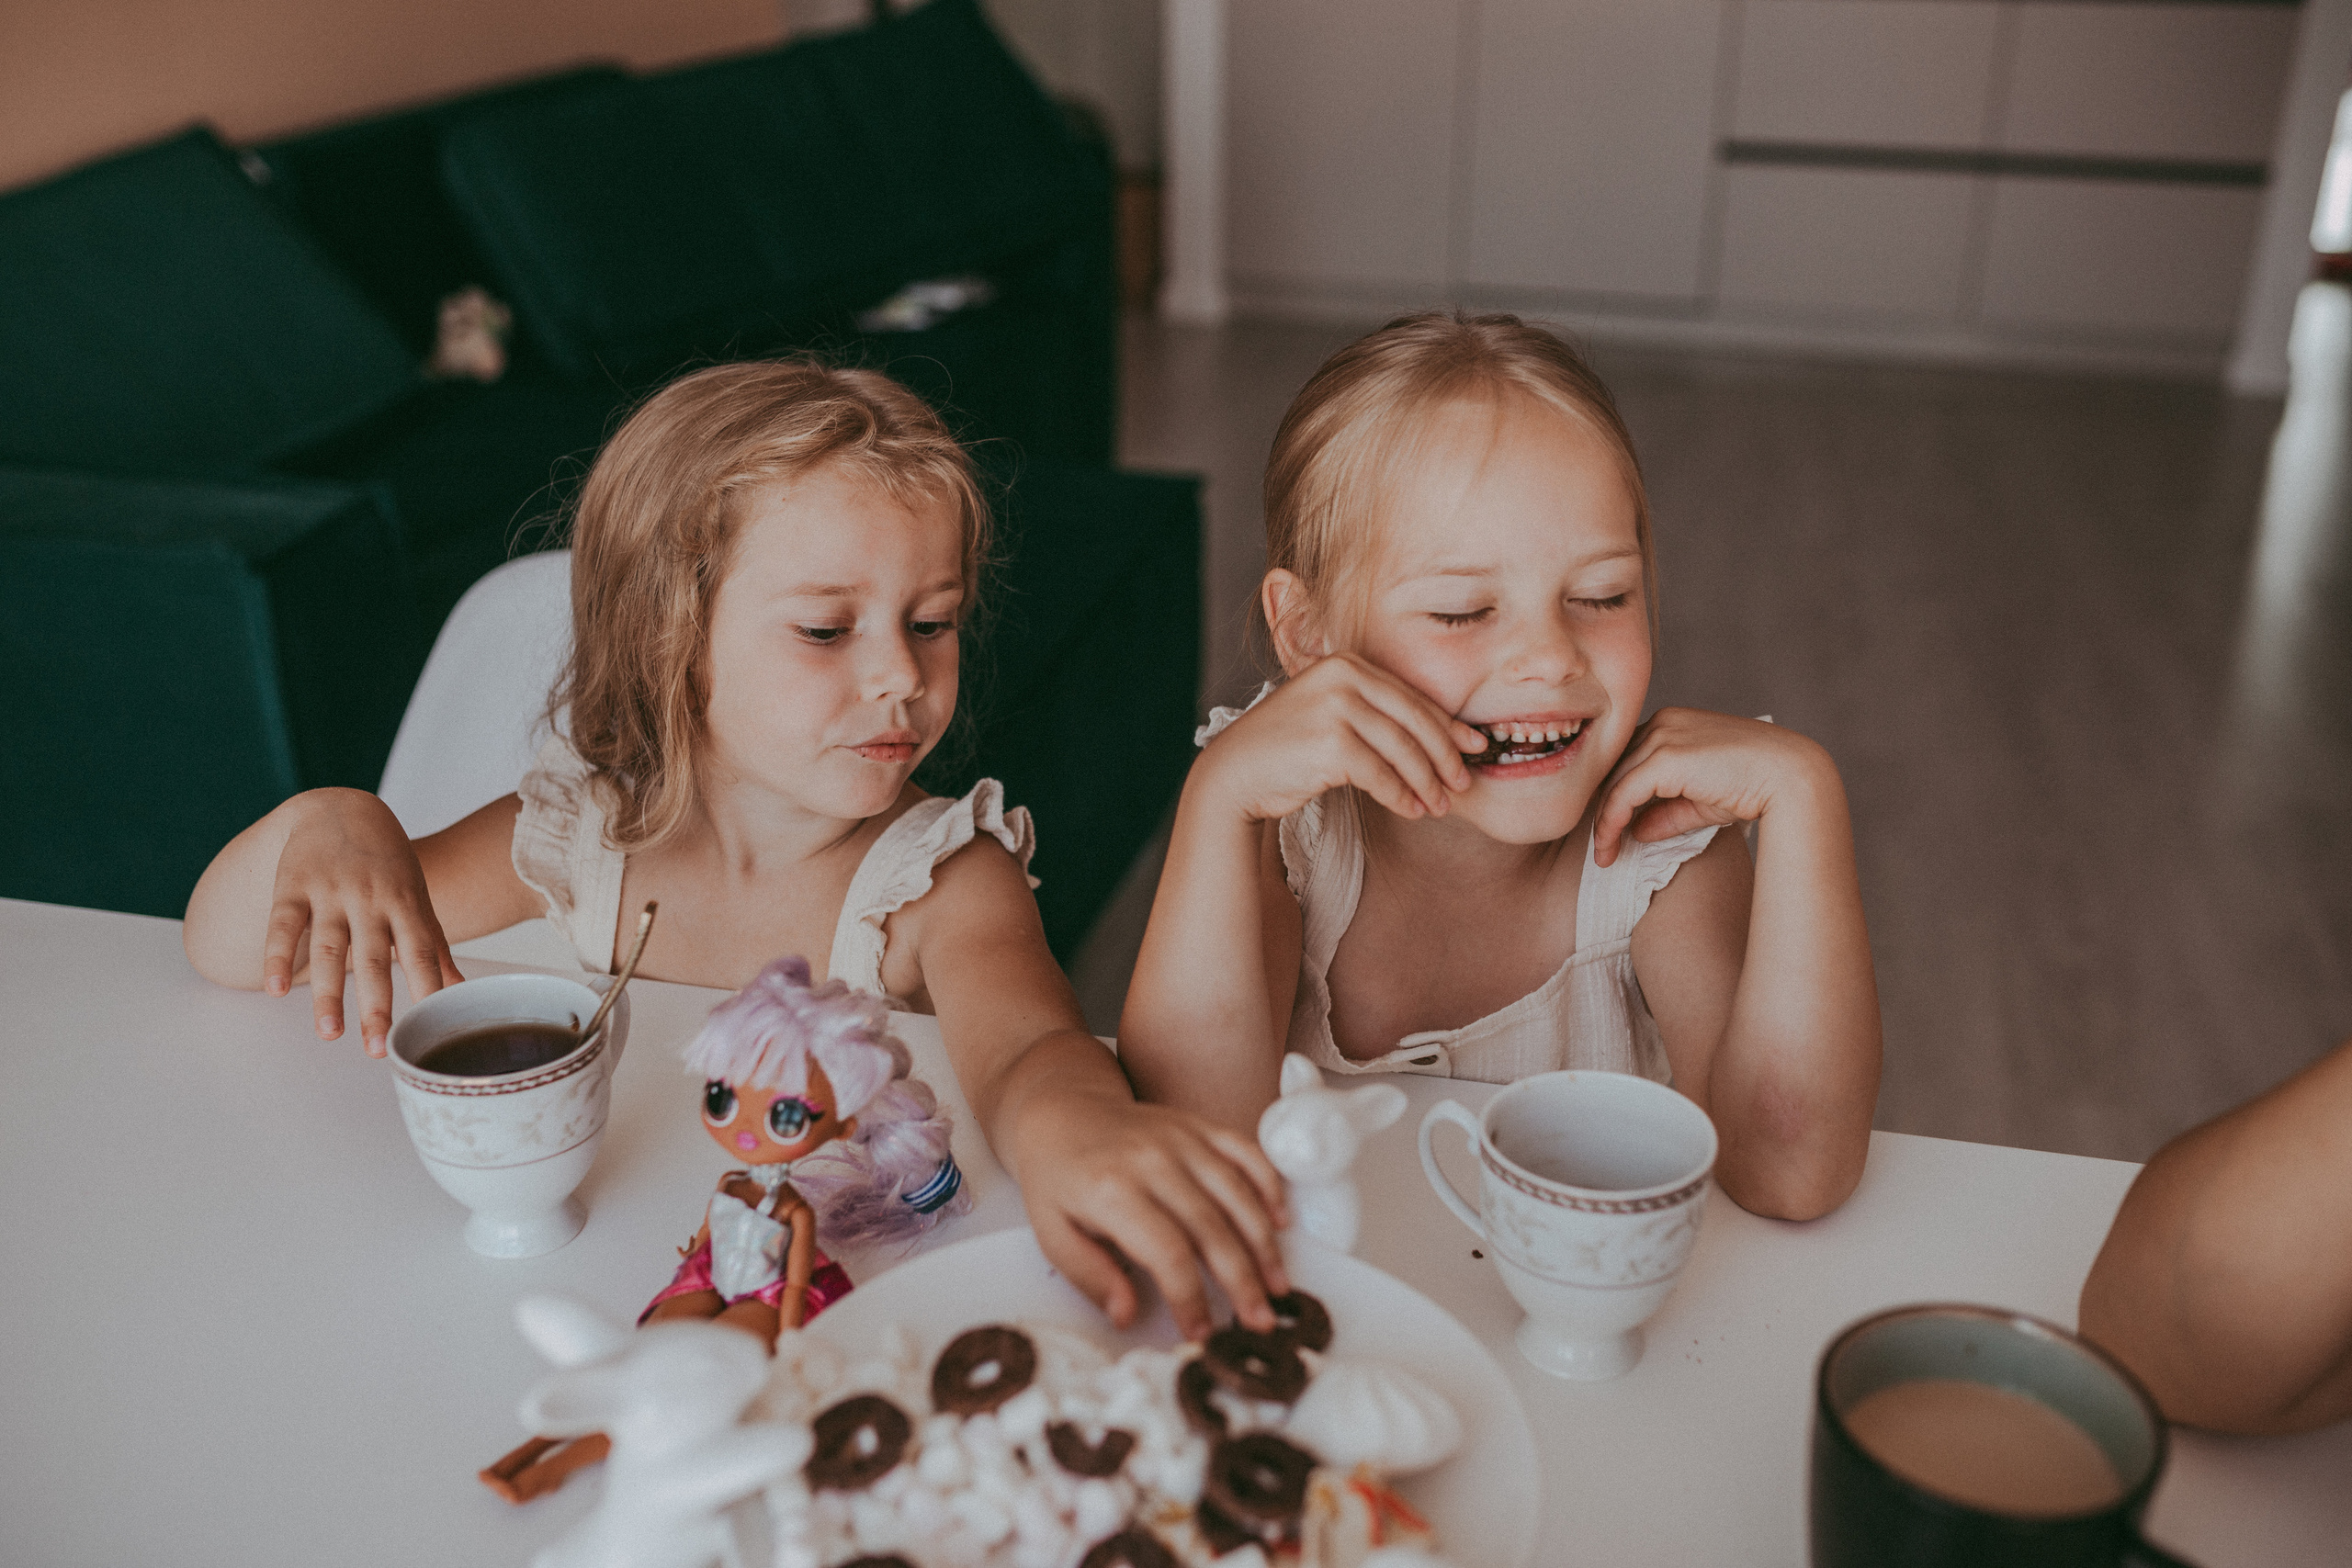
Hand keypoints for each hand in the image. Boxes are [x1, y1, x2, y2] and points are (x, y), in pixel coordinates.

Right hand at [263, 790, 461, 1055]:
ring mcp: (330, 891)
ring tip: (329, 1035)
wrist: (341, 806)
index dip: (425, 990)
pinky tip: (276, 990)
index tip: (426, 1030)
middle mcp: (370, 898)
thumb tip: (461, 992)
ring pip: (329, 948)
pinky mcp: (292, 884)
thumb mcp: (416, 897)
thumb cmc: (387, 865)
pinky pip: (283, 924)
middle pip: (375, 958)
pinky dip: (277, 957)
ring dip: (329, 994)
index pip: (420, 952)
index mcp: (406, 903)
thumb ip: (433, 946)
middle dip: (377, 1005)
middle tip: (378, 1049)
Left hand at [1009, 1093, 1292, 1339]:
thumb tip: (1126, 1316)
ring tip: (1279, 1285)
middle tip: (1260, 1321)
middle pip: (1212, 1227)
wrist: (1062, 1110)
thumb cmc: (1057, 1177)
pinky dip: (1269, 1184)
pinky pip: (1244, 1151)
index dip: (1191, 1298)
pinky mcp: (1198, 1125)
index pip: (1167, 1252)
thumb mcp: (1052, 1233)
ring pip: (1237, 1193)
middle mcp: (1153, 1160)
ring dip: (1263, 1243)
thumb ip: (1089, 1276)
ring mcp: (1181, 1138)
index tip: (1202, 1332)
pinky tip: (1282, 1220)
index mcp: (1112, 1190)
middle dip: (1242, 1280)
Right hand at [1198, 655, 1487, 825]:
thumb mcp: (1333, 715)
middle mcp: (1341, 676)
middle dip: (1443, 757)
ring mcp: (1334, 707)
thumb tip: (1444, 740)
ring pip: (1401, 750)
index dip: (1448, 726)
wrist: (1235, 774)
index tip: (1474, 748)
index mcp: (1346, 663)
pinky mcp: (1328, 743)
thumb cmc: (1288, 749)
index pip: (1411, 696)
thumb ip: (1376, 716)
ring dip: (1426, 783)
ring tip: (1439, 805)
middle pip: (1413, 721)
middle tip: (1462, 784)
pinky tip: (1411, 810)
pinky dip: (1400, 795)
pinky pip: (1379, 774)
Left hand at [1591, 709, 1832, 866]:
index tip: (1610, 827)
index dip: (1616, 793)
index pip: (1630, 758)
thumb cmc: (1755, 786)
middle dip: (1604, 808)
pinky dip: (1610, 824)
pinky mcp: (1665, 758)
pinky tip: (1609, 849)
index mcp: (1673, 722)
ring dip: (1603, 823)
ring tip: (1602, 855)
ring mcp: (1663, 736)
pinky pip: (1622, 795)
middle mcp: (1664, 722)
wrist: (1790, 777)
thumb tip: (1636, 831)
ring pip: (1615, 782)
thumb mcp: (1703, 801)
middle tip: (1599, 847)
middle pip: (1617, 768)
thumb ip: (1667, 811)